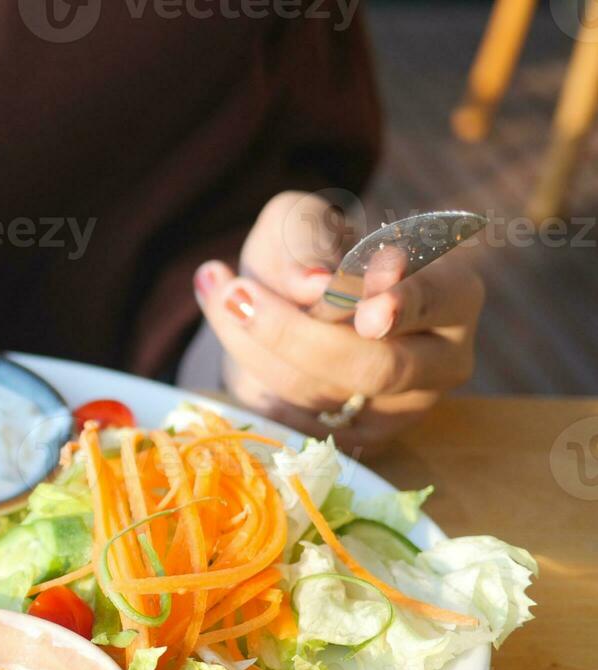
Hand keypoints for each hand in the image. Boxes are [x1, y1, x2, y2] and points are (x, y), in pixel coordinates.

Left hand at [193, 191, 482, 453]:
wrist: (286, 310)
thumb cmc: (312, 256)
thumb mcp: (304, 222)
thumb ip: (306, 239)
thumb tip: (312, 284)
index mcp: (454, 296)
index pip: (440, 303)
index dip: (403, 301)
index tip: (365, 293)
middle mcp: (439, 362)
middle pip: (380, 367)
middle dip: (300, 334)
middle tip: (241, 296)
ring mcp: (397, 412)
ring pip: (322, 394)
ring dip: (256, 345)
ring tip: (220, 290)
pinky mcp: (347, 443)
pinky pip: (289, 418)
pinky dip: (246, 370)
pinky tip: (224, 318)